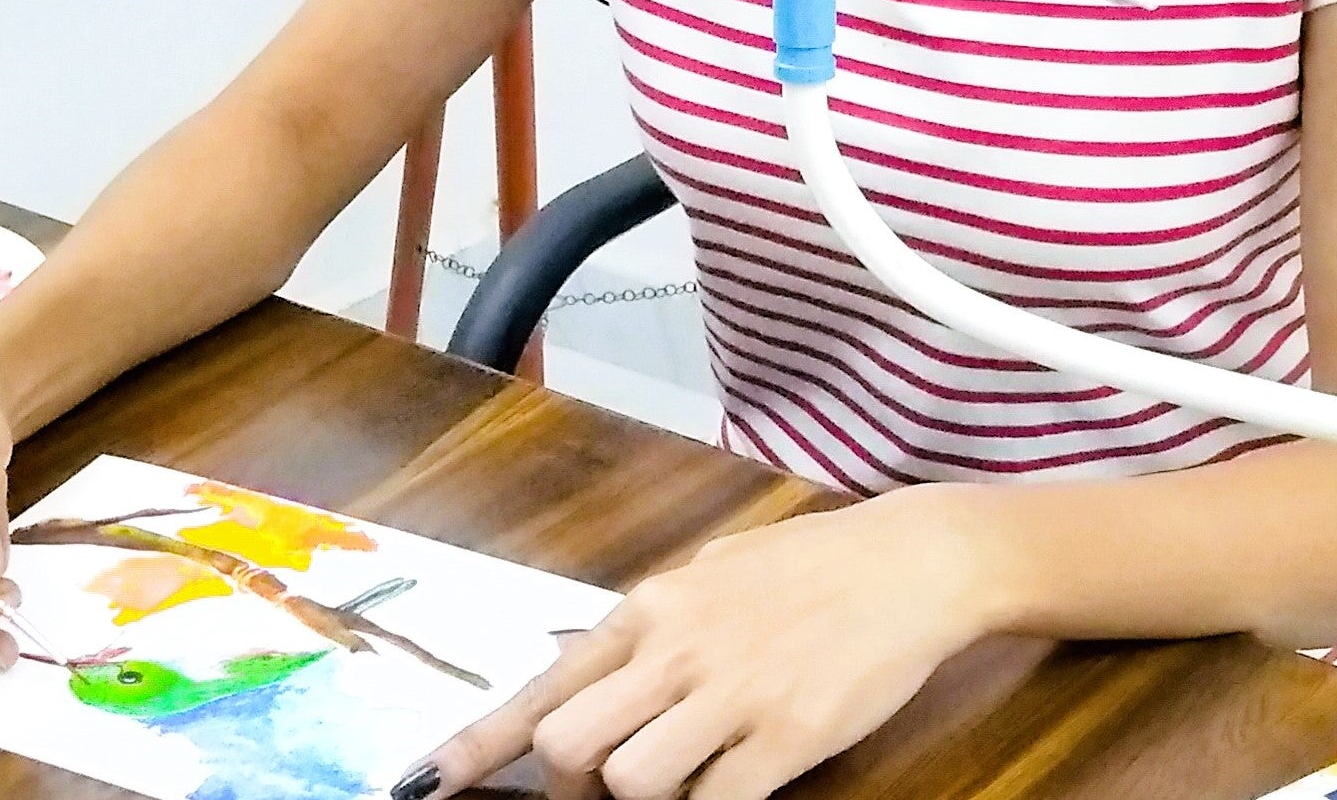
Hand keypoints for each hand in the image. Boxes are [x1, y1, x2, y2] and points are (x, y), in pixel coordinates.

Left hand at [408, 486, 1003, 799]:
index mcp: (653, 606)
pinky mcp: (785, 739)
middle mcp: (678, 648)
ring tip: (683, 776)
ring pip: (631, 785)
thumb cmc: (809, 568)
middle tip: (605, 786)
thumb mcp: (712, 575)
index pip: (544, 685)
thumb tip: (580, 663)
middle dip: (572, 786)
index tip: (426, 784)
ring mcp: (731, 696)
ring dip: (642, 799)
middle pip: (569, 745)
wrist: (909, 562)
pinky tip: (730, 784)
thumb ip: (650, 625)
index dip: (479, 746)